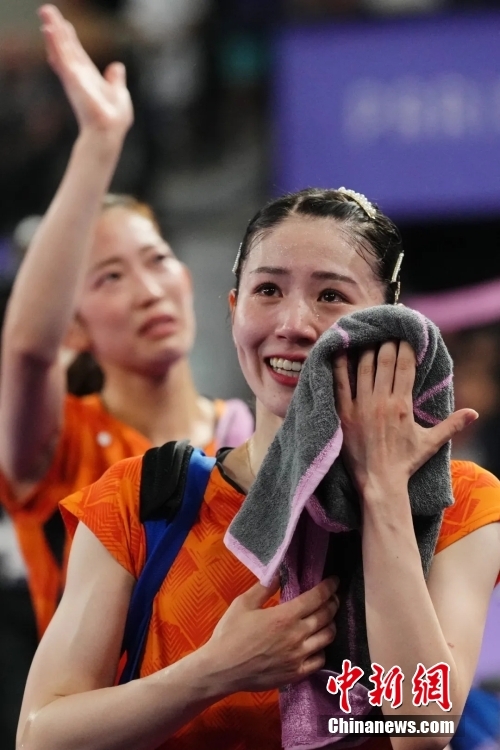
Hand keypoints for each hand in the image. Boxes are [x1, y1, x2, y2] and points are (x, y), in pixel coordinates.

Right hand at [38, 5, 132, 138]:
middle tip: (47, 10)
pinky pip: (61, 56)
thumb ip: (115, 80)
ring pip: (61, 48)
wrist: (109, 131)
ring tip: (45, 12)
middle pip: (66, 47)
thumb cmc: (114, 120)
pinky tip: (49, 28)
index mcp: (89, 78)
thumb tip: (117, 67)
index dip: (70, 39)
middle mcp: (78, 75)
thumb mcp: (119, 93)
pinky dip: (55, 42)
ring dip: (53, 30)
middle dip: (57, 29)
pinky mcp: (71, 78)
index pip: (77, 54)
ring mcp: (73, 76)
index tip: (64, 25)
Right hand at [204, 576, 338, 693]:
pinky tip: (317, 644)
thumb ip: (264, 587)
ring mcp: (298, 657)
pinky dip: (322, 649)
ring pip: (327, 638)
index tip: (334, 581)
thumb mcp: (243, 603)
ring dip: (330, 625)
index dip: (329, 587)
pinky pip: (320, 660)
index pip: (316, 598)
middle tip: (332, 597)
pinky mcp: (296, 674)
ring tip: (327, 619)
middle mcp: (297, 636)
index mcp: (284, 616)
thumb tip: (279, 572)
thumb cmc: (230, 634)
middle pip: (326, 616)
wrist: (222, 669)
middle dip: (332, 603)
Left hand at [333, 341, 477, 494]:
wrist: (379, 482)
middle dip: (387, 343)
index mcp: (403, 405)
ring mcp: (362, 406)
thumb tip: (474, 413)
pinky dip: (340, 365)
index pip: (405, 367)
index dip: (405, 348)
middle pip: (385, 361)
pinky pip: (340, 384)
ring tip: (367, 336)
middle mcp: (382, 401)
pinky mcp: (345, 413)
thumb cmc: (405, 463)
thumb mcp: (430, 443)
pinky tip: (338, 350)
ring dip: (367, 349)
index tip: (404, 336)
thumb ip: (451, 425)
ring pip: (364, 368)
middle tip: (386, 332)